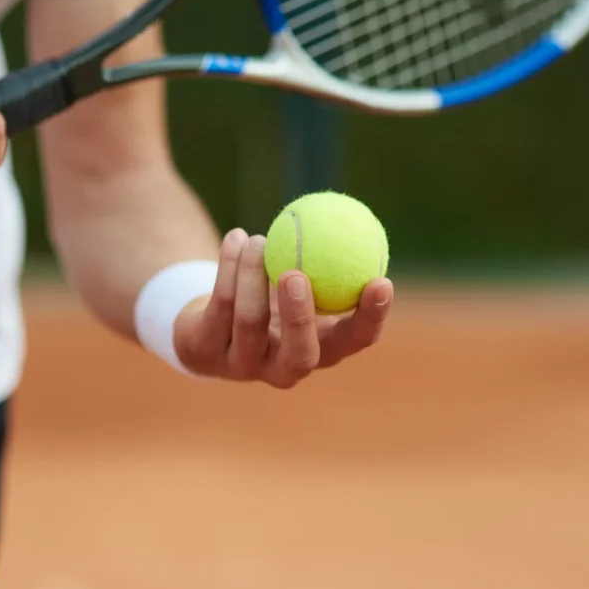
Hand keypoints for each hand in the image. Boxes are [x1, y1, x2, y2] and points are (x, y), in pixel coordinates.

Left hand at [174, 229, 393, 387]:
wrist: (206, 322)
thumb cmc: (270, 295)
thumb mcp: (304, 279)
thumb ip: (328, 262)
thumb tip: (360, 220)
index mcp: (320, 350)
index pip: (354, 342)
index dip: (371, 318)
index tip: (382, 281)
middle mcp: (283, 368)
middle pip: (300, 355)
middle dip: (299, 317)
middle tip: (297, 274)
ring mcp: (242, 366)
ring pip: (249, 321)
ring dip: (253, 273)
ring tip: (259, 239)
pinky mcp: (205, 352)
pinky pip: (220, 305)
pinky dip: (229, 267)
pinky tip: (236, 238)